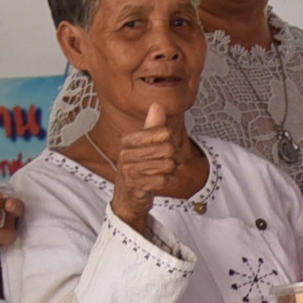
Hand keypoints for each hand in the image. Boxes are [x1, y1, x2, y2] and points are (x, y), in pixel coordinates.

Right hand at [107, 102, 178, 230]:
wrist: (128, 197)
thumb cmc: (139, 169)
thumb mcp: (145, 146)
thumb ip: (153, 127)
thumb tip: (157, 105)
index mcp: (128, 140)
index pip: (164, 131)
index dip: (172, 141)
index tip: (166, 148)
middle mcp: (126, 153)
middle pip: (169, 148)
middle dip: (176, 158)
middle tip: (170, 164)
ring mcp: (130, 170)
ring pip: (169, 165)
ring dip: (172, 171)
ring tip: (163, 173)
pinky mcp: (136, 186)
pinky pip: (165, 180)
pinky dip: (170, 182)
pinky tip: (162, 182)